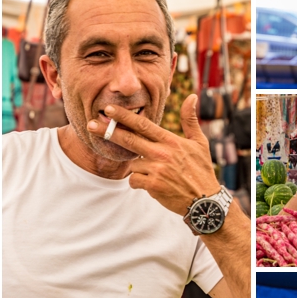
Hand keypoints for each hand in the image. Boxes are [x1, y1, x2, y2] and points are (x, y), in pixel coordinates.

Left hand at [87, 94, 219, 215]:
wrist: (205, 201)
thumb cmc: (201, 170)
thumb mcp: (200, 142)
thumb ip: (190, 119)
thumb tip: (191, 96)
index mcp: (172, 141)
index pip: (144, 125)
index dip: (125, 117)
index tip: (109, 109)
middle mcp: (162, 153)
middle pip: (129, 140)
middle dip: (108, 131)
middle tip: (91, 124)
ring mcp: (157, 170)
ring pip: (132, 164)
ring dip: (139, 169)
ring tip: (158, 175)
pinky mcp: (153, 185)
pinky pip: (133, 180)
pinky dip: (139, 183)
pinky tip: (153, 185)